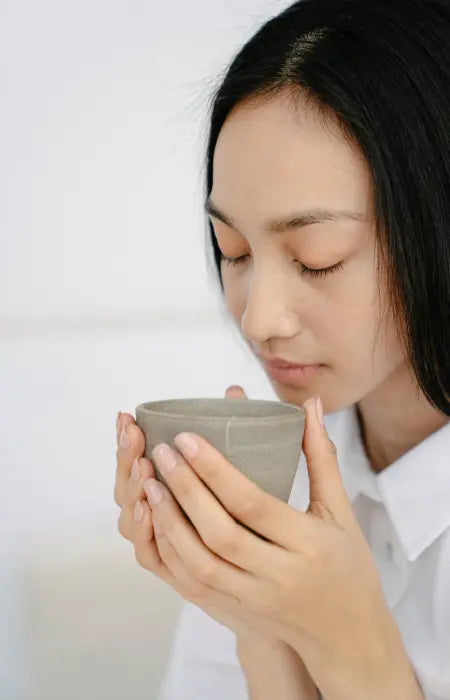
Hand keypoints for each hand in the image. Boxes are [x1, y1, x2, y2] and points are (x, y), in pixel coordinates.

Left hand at [139, 393, 403, 694]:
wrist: (348, 637)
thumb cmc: (348, 566)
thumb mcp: (341, 511)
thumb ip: (321, 457)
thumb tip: (311, 404)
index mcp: (308, 544)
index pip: (252, 503)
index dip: (215, 470)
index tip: (186, 438)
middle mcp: (279, 575)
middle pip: (220, 531)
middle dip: (185, 488)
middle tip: (162, 452)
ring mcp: (254, 598)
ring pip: (199, 562)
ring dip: (170, 521)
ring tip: (150, 483)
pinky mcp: (236, 612)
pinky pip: (193, 584)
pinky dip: (171, 552)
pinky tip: (157, 522)